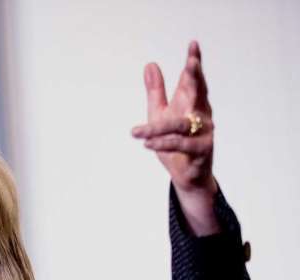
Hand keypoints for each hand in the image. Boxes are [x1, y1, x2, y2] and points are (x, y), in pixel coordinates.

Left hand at [131, 41, 219, 234]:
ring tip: (135, 131)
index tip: (193, 45)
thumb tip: (150, 64)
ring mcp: (204, 133)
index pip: (193, 80)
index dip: (194, 62)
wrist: (187, 175)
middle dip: (195, 79)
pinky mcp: (201, 151)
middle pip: (199, 94)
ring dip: (157, 127)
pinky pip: (180, 145)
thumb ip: (156, 91)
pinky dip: (162, 143)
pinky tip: (146, 144)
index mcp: (191, 103)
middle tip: (191, 64)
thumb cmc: (175, 142)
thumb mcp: (160, 113)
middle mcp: (201, 115)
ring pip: (181, 125)